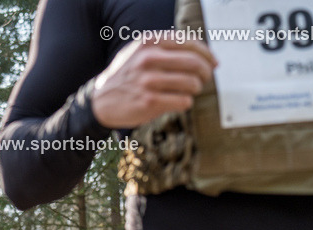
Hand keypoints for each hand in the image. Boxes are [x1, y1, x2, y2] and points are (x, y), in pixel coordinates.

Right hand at [91, 35, 215, 128]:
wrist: (99, 101)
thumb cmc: (124, 77)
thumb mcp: (138, 52)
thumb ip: (163, 47)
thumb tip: (197, 52)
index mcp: (149, 42)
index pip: (190, 43)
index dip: (207, 54)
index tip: (213, 63)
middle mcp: (149, 59)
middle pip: (195, 64)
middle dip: (205, 73)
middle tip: (204, 80)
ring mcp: (149, 81)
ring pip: (192, 84)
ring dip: (195, 90)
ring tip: (187, 92)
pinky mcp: (150, 101)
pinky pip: (184, 101)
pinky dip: (185, 103)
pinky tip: (177, 102)